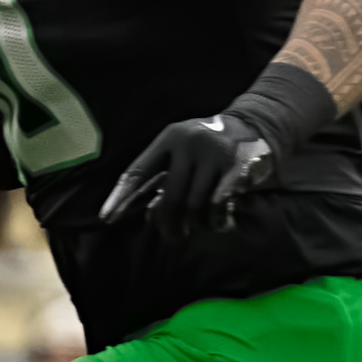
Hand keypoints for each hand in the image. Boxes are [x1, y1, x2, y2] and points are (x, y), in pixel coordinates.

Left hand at [102, 113, 279, 238]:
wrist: (254, 125)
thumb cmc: (208, 147)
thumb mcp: (182, 152)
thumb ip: (163, 177)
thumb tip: (147, 215)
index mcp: (169, 138)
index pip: (137, 171)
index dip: (121, 197)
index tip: (107, 218)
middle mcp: (189, 143)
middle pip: (170, 196)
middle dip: (168, 223)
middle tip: (171, 237)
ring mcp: (214, 154)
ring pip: (194, 204)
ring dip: (193, 224)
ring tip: (194, 229)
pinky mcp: (237, 167)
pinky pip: (218, 204)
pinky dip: (215, 220)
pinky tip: (217, 224)